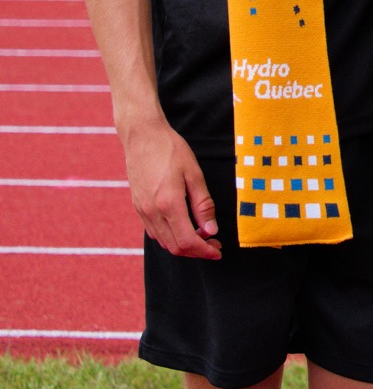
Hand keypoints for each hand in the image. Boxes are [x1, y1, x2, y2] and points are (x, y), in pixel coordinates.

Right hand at [121, 117, 221, 258]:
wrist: (142, 137)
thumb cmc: (171, 150)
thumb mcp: (194, 174)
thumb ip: (203, 205)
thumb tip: (211, 230)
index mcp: (168, 204)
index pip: (187, 241)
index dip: (204, 251)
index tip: (218, 251)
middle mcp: (152, 212)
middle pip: (174, 247)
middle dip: (196, 251)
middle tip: (214, 243)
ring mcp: (142, 211)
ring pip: (163, 242)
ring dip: (183, 245)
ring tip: (202, 235)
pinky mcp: (138, 207)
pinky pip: (154, 232)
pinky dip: (170, 236)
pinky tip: (184, 226)